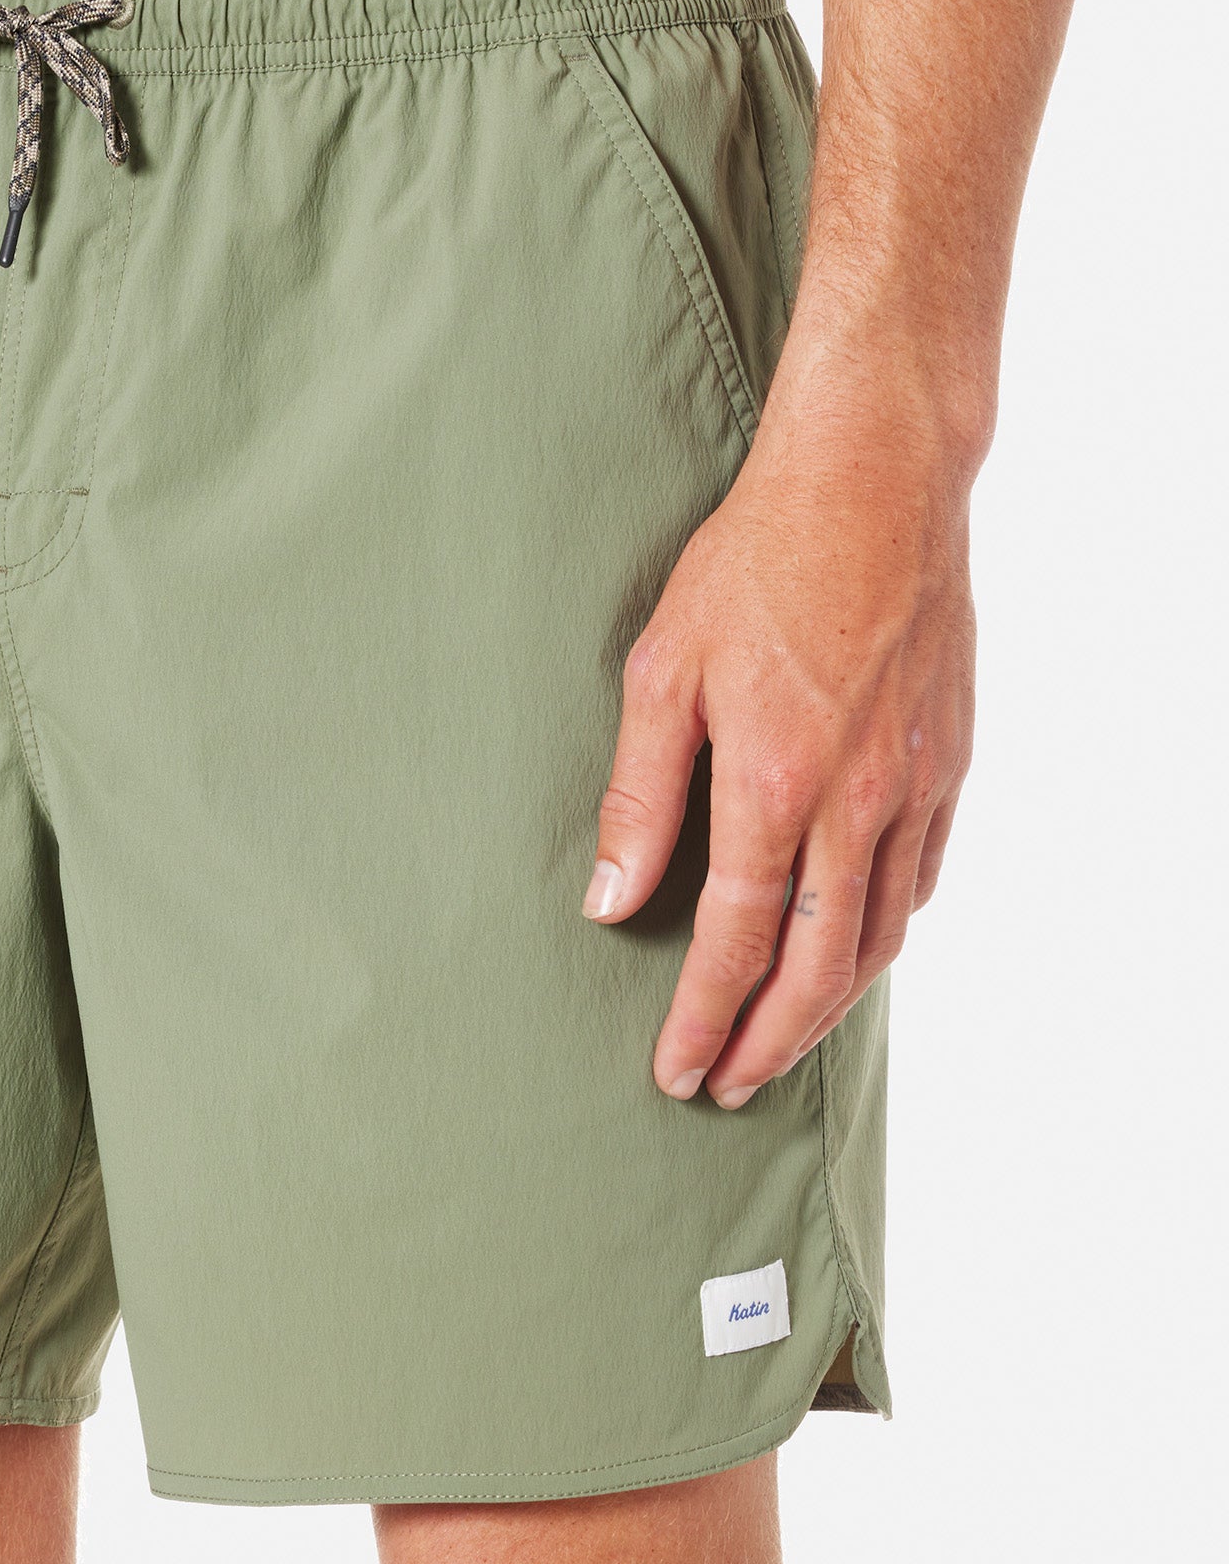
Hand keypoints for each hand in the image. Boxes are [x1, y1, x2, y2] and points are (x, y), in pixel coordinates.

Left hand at [582, 346, 978, 1105]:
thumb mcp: (662, 670)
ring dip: (827, 1008)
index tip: (675, 1071)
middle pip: (818, 971)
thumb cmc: (755, 561)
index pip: (737, 944)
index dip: (703, 1020)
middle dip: (766, 1043)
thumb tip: (611, 902)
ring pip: (879, 940)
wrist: (877, 479)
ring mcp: (916, 786)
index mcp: (777, 785)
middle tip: (724, 1085)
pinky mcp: (951, 762)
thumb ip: (639, 797)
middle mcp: (859, 803)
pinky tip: (850, 953)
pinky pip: (920, 882)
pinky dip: (882, 937)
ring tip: (778, 1042)